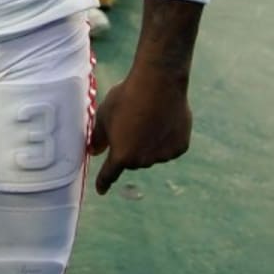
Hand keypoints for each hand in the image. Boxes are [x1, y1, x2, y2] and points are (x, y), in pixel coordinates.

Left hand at [89, 64, 192, 194]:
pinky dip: (166, 137)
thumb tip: (94, 151)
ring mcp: (163, 156)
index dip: (104, 182)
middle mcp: (142, 161)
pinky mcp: (180, 147)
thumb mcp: (104, 115)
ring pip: (152, 154)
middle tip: (131, 122)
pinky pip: (169, 147)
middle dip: (130, 147)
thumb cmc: (126, 97)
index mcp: (122, 156)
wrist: (158, 83)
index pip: (109, 174)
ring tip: (148, 116)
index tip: (101, 190)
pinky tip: (164, 118)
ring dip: (148, 143)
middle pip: (133, 160)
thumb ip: (98, 137)